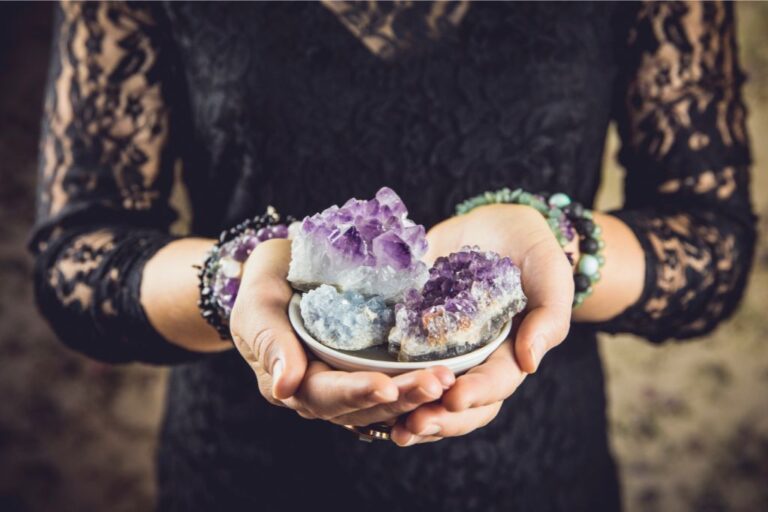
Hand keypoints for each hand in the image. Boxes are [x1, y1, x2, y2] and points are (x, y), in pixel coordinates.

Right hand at [229, 238, 454, 426]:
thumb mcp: (259, 304)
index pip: (326, 396)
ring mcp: (349, 382)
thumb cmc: (266, 283)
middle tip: (439, 383)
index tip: (387, 385)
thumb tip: (284, 387)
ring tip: (449, 380)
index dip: (357, 392)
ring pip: (387, 401)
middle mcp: (323, 391)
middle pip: (364, 405)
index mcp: (292, 383)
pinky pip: (398, 385)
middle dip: (403, 397)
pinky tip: (451, 378)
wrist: (285, 267)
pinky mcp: (371, 368)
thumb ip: (268, 342)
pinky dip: (420, 385)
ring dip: (418, 394)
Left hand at [392, 204, 572, 445]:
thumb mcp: (550, 276)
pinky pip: (400, 361)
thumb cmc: (532, 251)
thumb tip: (531, 362)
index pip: (496, 382)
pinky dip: (387, 382)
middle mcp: (474, 359)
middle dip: (439, 417)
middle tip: (412, 425)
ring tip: (392, 426)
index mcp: (509, 353)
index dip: (477, 393)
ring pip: (430, 393)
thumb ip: (549, 317)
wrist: (495, 224)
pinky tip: (369, 393)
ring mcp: (442, 347)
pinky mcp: (414, 329)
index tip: (455, 398)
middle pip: (461, 403)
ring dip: (411, 412)